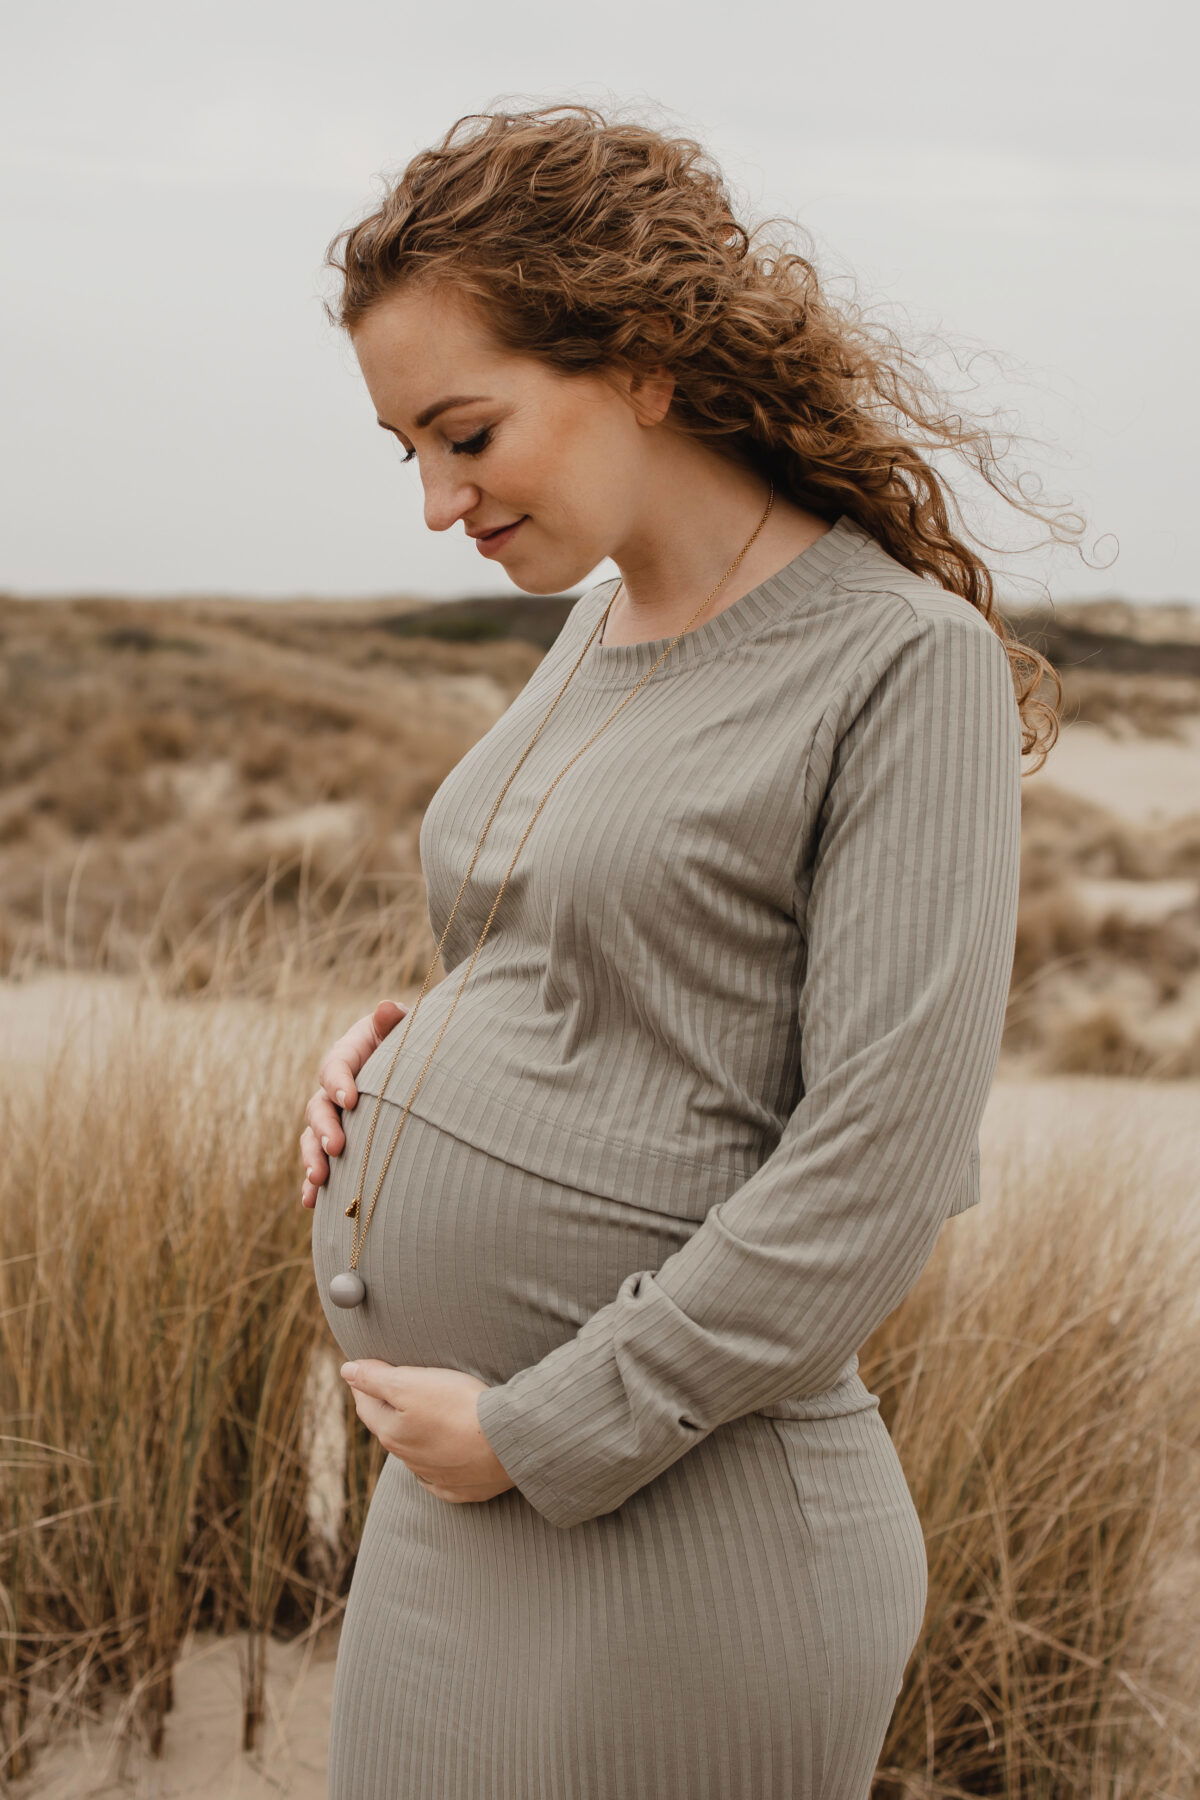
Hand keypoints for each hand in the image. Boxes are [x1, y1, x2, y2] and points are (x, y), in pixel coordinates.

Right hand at [299, 999, 408, 1208]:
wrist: (416, 1064)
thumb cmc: (411, 1043)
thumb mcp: (406, 1028)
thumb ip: (394, 1022)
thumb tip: (387, 1008)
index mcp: (349, 1054)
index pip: (336, 1066)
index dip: (339, 1083)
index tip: (351, 1100)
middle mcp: (334, 1087)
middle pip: (319, 1107)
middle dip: (325, 1129)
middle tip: (337, 1148)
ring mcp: (333, 1116)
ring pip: (312, 1137)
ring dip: (312, 1159)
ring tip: (319, 1180)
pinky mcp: (338, 1140)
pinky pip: (320, 1160)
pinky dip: (313, 1181)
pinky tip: (311, 1201)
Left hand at [340, 1362, 516, 1503]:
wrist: (506, 1441)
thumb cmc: (458, 1406)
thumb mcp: (411, 1383)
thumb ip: (375, 1378)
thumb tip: (346, 1371)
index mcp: (392, 1433)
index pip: (367, 1405)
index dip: (364, 1384)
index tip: (364, 1369)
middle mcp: (408, 1459)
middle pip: (390, 1429)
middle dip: (388, 1410)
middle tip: (393, 1390)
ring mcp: (435, 1477)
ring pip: (415, 1452)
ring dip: (415, 1435)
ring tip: (425, 1415)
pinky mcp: (460, 1489)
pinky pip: (441, 1478)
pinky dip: (438, 1464)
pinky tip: (443, 1456)